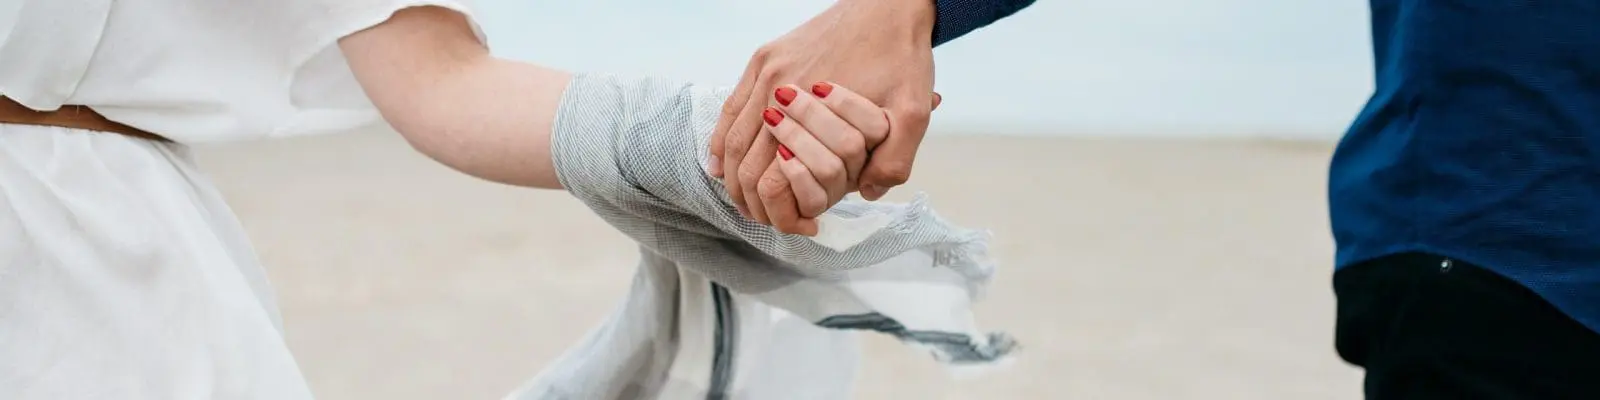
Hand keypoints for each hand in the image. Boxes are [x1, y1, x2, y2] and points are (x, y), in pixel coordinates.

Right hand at [709, 0, 937, 225]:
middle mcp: (778, 87)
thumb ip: (894, 160)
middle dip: (751, 201)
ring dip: (733, 177)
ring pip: (732, 137)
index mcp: (811, 106)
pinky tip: (720, 164)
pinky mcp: (765, 57)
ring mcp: (766, 70)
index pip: (774, 178)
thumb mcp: (913, 113)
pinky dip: (721, 141)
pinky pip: (730, 107)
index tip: (799, 227)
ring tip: (745, 201)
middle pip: (745, 162)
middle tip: (767, 220)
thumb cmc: (902, 57)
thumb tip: (864, 194)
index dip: (780, 212)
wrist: (890, 3)